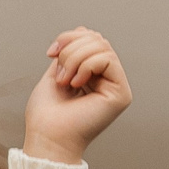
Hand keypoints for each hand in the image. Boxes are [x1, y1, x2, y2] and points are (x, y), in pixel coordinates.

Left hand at [22, 27, 132, 164]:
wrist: (47, 137)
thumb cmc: (46, 115)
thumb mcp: (56, 71)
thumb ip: (71, 51)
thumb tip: (83, 30)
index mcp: (93, 74)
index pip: (90, 38)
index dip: (69, 38)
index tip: (50, 54)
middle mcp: (107, 79)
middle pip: (97, 39)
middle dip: (71, 48)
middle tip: (58, 73)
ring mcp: (116, 86)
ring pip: (102, 46)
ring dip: (74, 59)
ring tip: (64, 81)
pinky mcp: (121, 94)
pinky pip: (107, 59)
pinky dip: (86, 65)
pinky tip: (76, 84)